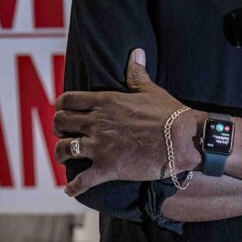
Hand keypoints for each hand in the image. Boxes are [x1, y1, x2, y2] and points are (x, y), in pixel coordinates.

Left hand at [54, 48, 194, 196]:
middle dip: (58, 128)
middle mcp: (97, 123)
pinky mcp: (108, 168)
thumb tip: (136, 52)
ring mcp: (100, 146)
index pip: (69, 100)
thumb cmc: (168, 113)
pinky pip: (82, 180)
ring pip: (64, 149)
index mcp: (104, 102)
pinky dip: (74, 187)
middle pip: (61, 122)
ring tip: (63, 157)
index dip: (61, 105)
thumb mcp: (150, 90)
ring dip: (61, 153)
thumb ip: (137, 73)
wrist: (182, 139)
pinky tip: (70, 190)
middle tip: (63, 133)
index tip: (62, 110)